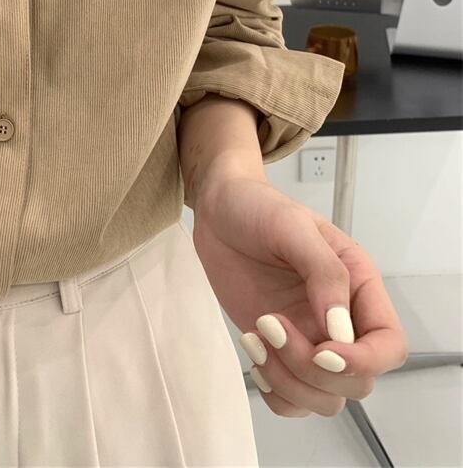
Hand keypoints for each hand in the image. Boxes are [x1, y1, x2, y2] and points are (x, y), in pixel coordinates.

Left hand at [192, 172, 408, 416]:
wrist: (220, 212)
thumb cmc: (258, 208)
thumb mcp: (293, 227)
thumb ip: (324, 273)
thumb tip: (341, 332)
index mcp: (359, 285)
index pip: (389, 345)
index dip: (363, 360)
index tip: (322, 351)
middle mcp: (342, 319)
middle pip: (358, 381)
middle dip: (313, 370)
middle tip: (270, 324)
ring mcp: (310, 338)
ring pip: (324, 398)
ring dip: (289, 381)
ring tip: (255, 335)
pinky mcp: (280, 350)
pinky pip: (292, 400)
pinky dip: (275, 391)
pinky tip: (254, 351)